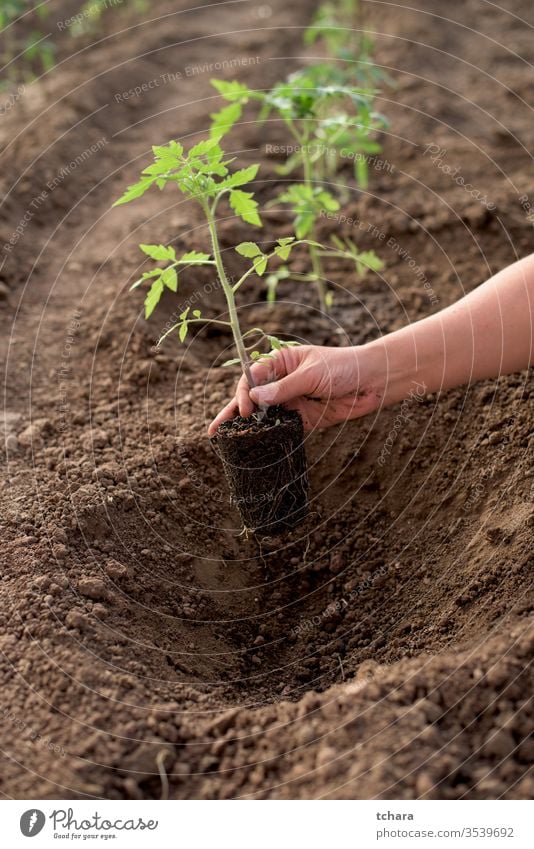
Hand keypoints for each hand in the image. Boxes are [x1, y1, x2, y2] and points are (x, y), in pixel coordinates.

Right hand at [208, 345, 382, 434]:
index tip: (246, 409)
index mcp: (281, 362)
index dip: (245, 393)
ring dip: (247, 427)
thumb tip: (254, 398)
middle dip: (233, 413)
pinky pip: (281, 429)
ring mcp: (291, 401)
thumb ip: (284, 388)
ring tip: (225, 441)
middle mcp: (282, 382)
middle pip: (252, 398)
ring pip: (263, 415)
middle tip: (215, 431)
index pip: (253, 377)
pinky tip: (254, 447)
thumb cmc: (344, 367)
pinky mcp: (303, 419)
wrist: (374, 382)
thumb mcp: (312, 374)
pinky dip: (268, 437)